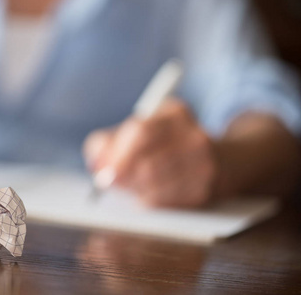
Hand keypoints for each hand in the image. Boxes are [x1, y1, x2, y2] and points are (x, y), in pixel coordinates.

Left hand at [84, 99, 217, 207]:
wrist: (218, 161)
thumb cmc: (166, 145)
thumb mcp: (142, 130)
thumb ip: (111, 141)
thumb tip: (97, 162)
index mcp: (175, 114)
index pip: (141, 132)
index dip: (118, 153)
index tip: (104, 170)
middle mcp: (194, 137)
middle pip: (147, 163)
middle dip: (122, 176)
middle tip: (109, 182)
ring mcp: (203, 165)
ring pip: (154, 184)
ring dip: (132, 189)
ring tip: (128, 186)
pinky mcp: (204, 190)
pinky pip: (165, 201)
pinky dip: (147, 200)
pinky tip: (144, 195)